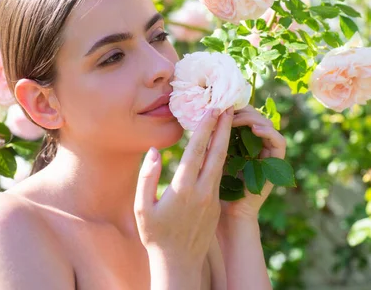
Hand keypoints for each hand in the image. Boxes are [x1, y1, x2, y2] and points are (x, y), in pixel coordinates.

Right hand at [133, 107, 233, 278]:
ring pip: (221, 164)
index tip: (211, 110)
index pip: (197, 152)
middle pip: (217, 153)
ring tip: (227, 121)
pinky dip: (221, 157)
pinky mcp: (217, 204)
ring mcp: (213, 198)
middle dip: (223, 128)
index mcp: (183, 190)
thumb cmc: (155, 234)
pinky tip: (220, 147)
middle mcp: (202, 192)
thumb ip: (147, 177)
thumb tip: (154, 151)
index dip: (205, 129)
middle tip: (228, 107)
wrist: (178, 262)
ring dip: (224, 140)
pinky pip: (220, 175)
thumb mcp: (142, 207)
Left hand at [221, 105, 286, 220]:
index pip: (243, 115)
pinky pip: (279, 142)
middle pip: (256, 116)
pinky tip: (256, 130)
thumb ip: (213, 139)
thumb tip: (205, 115)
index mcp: (241, 142)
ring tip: (237, 118)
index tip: (221, 105)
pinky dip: (269, 132)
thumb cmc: (214, 188)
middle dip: (242, 110)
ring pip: (267, 125)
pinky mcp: (275, 164)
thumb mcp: (212, 157)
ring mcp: (267, 154)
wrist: (227, 214)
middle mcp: (256, 145)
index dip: (234, 108)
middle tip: (228, 109)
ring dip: (253, 118)